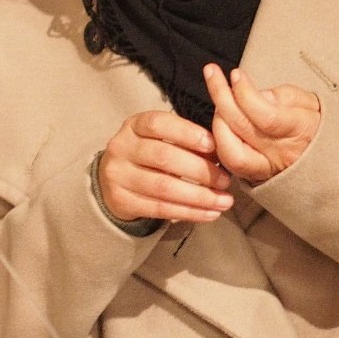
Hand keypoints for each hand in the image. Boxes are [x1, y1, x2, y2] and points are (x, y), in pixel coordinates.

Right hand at [96, 108, 233, 222]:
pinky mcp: (120, 201)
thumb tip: (222, 152)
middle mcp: (121, 147)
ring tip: (224, 201)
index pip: (158, 123)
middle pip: (164, 157)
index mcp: (134, 125)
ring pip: (163, 187)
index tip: (214, 145)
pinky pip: (159, 208)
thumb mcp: (161, 140)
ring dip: (199, 196)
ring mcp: (118, 176)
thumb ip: (187, 141)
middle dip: (200, 170)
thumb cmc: (148, 156)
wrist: (112, 182)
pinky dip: (189, 212)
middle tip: (226, 180)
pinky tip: (209, 213)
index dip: (187, 133)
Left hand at [204, 63, 320, 180]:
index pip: (266, 116)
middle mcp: (280, 154)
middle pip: (242, 128)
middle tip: (213, 74)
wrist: (322, 159)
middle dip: (221, 97)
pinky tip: (219, 119)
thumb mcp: (308, 101)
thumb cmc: (313, 124)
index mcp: (300, 131)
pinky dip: (219, 139)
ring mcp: (265, 169)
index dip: (245, 93)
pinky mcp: (253, 176)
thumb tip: (258, 95)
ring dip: (217, 122)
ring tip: (219, 100)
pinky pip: (228, 161)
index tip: (236, 74)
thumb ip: (283, 96)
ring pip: (230, 152)